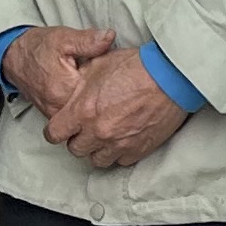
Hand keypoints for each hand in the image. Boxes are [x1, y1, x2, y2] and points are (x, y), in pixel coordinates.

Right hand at [2, 25, 118, 118]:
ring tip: (98, 87)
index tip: (113, 74)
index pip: (98, 94)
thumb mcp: (64, 38)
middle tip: (107, 80)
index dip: (109, 83)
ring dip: (91, 103)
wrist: (14, 56)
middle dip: (102, 96)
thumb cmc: (38, 47)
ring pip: (82, 116)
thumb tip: (109, 37)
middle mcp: (58, 107)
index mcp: (65, 89)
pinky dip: (81, 106)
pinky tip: (85, 93)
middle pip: (91, 109)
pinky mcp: (51, 114)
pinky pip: (72, 116)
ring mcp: (54, 113)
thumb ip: (88, 40)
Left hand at [43, 46, 185, 170]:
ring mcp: (119, 144)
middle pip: (75, 150)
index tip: (62, 128)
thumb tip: (71, 89)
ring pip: (97, 160)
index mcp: (83, 111)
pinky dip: (120, 153)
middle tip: (87, 128)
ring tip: (106, 136)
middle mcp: (98, 132)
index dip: (56, 131)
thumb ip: (80, 82)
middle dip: (78, 140)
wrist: (170, 76)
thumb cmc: (136, 66)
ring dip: (98, 150)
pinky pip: (121, 161)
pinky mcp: (138, 150)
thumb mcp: (99, 64)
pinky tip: (124, 138)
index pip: (54, 134)